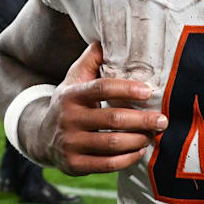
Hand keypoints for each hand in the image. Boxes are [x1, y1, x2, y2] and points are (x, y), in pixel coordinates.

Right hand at [30, 43, 168, 175]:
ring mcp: (70, 144)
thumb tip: (108, 38)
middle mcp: (69, 119)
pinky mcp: (74, 165)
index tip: (149, 91)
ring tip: (152, 135)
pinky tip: (139, 150)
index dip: (127, 89)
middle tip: (163, 120)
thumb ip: (91, 59)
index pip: (102, 88)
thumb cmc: (68, 102)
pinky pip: (107, 164)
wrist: (40, 136)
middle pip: (113, 119)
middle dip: (142, 120)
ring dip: (138, 139)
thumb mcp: (74, 78)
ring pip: (112, 143)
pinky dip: (127, 158)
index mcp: (72, 94)